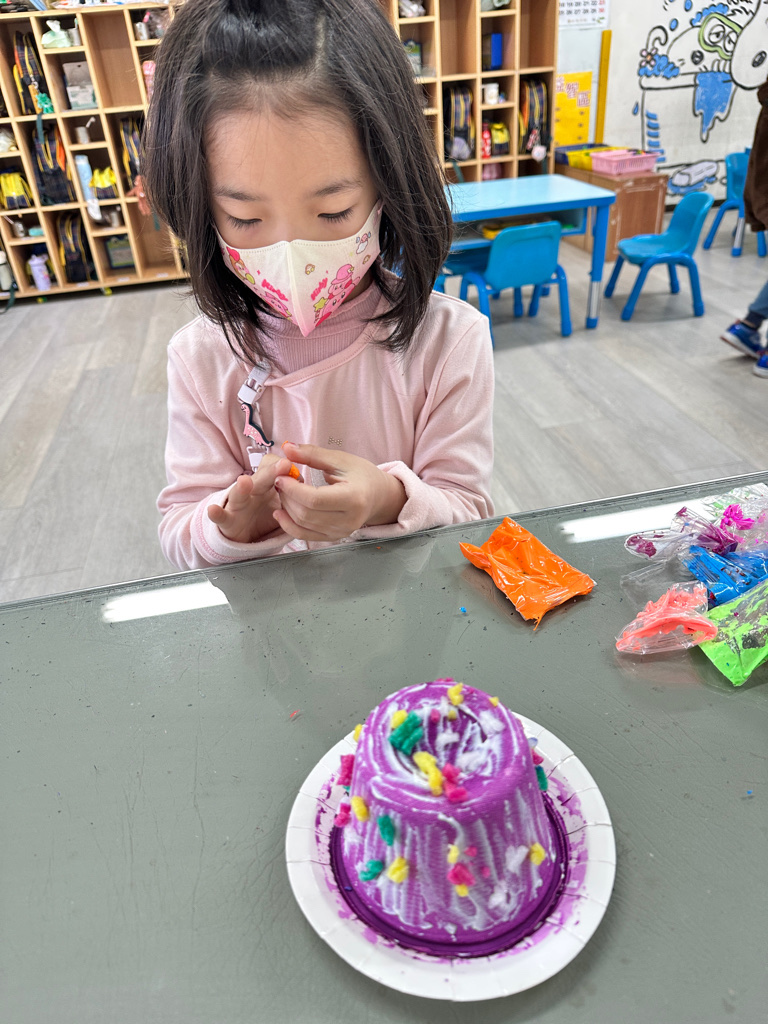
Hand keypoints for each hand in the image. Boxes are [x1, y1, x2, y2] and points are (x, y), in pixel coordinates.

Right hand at [207, 453, 297, 542]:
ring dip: (242, 487)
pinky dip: (216, 514)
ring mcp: (237, 503)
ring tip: (245, 481)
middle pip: (260, 478)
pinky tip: (213, 510)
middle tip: (284, 465)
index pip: (274, 468)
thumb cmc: (265, 511)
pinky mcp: (227, 520)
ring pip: (239, 494)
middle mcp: (251, 489)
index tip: (297, 469)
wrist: (242, 532)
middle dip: (271, 472)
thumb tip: (310, 482)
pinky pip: (221, 517)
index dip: (285, 468)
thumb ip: (292, 491)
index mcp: (266, 482)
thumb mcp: (281, 500)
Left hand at [272, 443, 406, 542]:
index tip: (281, 476)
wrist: (378, 496)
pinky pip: (305, 536)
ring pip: (303, 525)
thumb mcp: (339, 460)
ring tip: (282, 492)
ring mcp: (341, 532)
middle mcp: (349, 520)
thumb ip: (312, 454)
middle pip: (306, 514)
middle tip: (279, 482)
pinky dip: (289, 525)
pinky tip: (281, 512)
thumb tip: (287, 447)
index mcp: (354, 498)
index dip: (293, 489)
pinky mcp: (334, 537)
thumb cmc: (361, 474)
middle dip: (287, 497)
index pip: (315, 499)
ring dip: (286, 508)